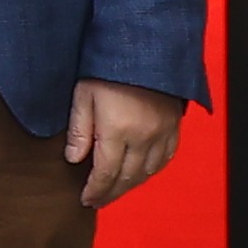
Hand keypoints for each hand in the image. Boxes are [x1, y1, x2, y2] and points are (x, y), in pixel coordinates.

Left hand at [62, 78, 184, 208]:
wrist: (145, 46)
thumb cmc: (108, 67)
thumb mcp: (84, 94)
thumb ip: (79, 130)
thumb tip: (73, 159)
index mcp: (118, 131)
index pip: (106, 173)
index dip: (95, 190)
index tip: (86, 199)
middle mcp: (143, 137)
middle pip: (127, 178)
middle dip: (111, 193)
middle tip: (98, 201)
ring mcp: (162, 133)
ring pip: (147, 172)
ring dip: (131, 185)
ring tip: (115, 190)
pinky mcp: (174, 126)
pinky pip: (166, 158)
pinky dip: (152, 170)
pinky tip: (141, 173)